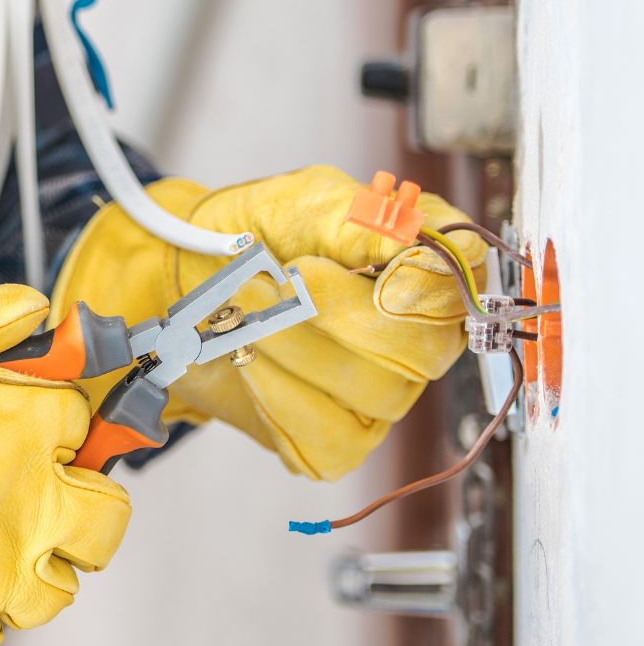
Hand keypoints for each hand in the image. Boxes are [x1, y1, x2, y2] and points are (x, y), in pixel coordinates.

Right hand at [0, 287, 129, 645]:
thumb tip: (30, 310)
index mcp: (14, 424)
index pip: (84, 427)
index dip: (59, 428)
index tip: (40, 431)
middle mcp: (20, 504)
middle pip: (106, 518)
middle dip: (81, 503)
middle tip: (37, 495)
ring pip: (61, 587)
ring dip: (33, 564)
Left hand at [50, 166, 485, 479]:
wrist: (186, 285)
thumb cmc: (250, 237)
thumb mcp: (299, 202)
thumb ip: (354, 215)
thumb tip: (408, 236)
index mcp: (419, 271)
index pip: (460, 284)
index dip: (423, 280)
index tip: (365, 262)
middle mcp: (414, 340)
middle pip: (419, 351)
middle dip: (333, 314)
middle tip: (271, 281)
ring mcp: (379, 397)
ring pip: (372, 394)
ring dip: (292, 348)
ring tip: (244, 314)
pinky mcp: (336, 442)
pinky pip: (329, 440)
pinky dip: (278, 397)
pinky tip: (249, 362)